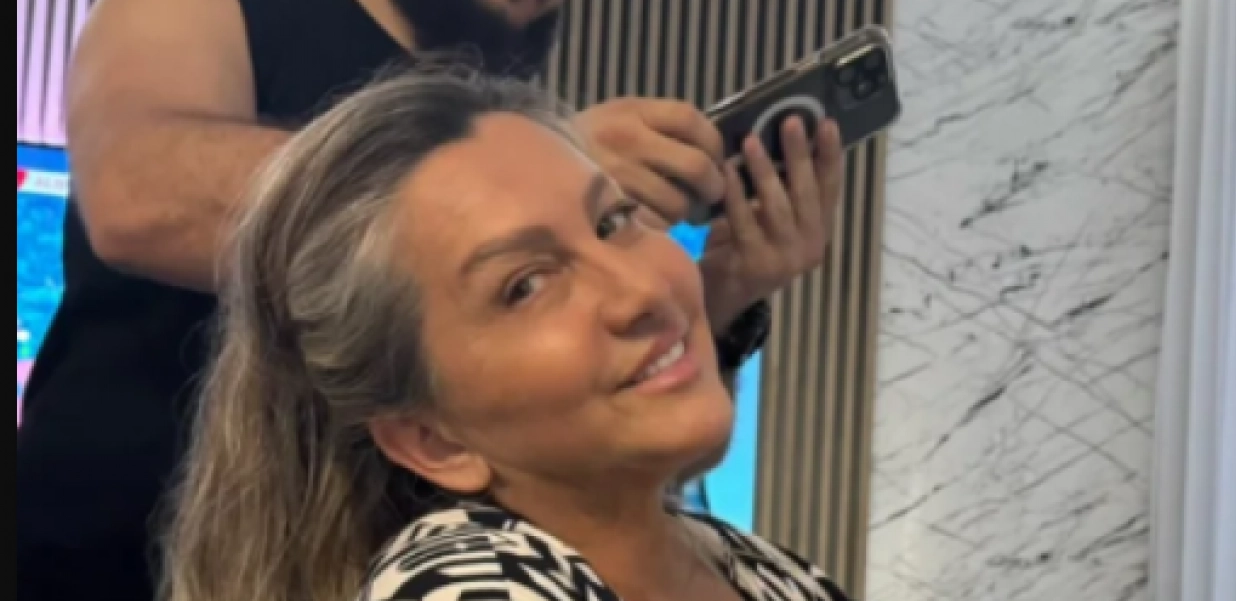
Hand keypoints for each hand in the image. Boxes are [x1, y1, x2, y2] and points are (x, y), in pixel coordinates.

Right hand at [573, 98, 725, 226]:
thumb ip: (659, 125)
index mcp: (632, 110)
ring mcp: (618, 177)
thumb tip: (712, 153)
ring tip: (675, 208)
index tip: (716, 158)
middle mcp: (627, 140)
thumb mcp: (621, 115)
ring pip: (677, 203)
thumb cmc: (591, 141)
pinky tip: (651, 219)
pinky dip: (659, 227)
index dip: (713, 142)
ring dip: (684, 211)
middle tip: (711, 193)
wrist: (533, 163)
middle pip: (695, 165)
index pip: (690, 119)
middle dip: (713, 184)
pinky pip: (653, 225)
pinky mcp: (610, 209)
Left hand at [699, 117, 843, 330]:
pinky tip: (725, 172)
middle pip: (807, 193)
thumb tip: (779, 136)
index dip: (831, 155)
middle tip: (791, 121)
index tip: (828, 124)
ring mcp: (784, 259)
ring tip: (751, 140)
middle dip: (800, 155)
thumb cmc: (746, 247)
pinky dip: (735, 195)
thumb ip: (782, 190)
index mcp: (818, 231)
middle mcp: (809, 246)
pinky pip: (744, 222)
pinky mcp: (755, 265)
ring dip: (765, 170)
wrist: (723, 297)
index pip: (830, 188)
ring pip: (777, 206)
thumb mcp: (771, 219)